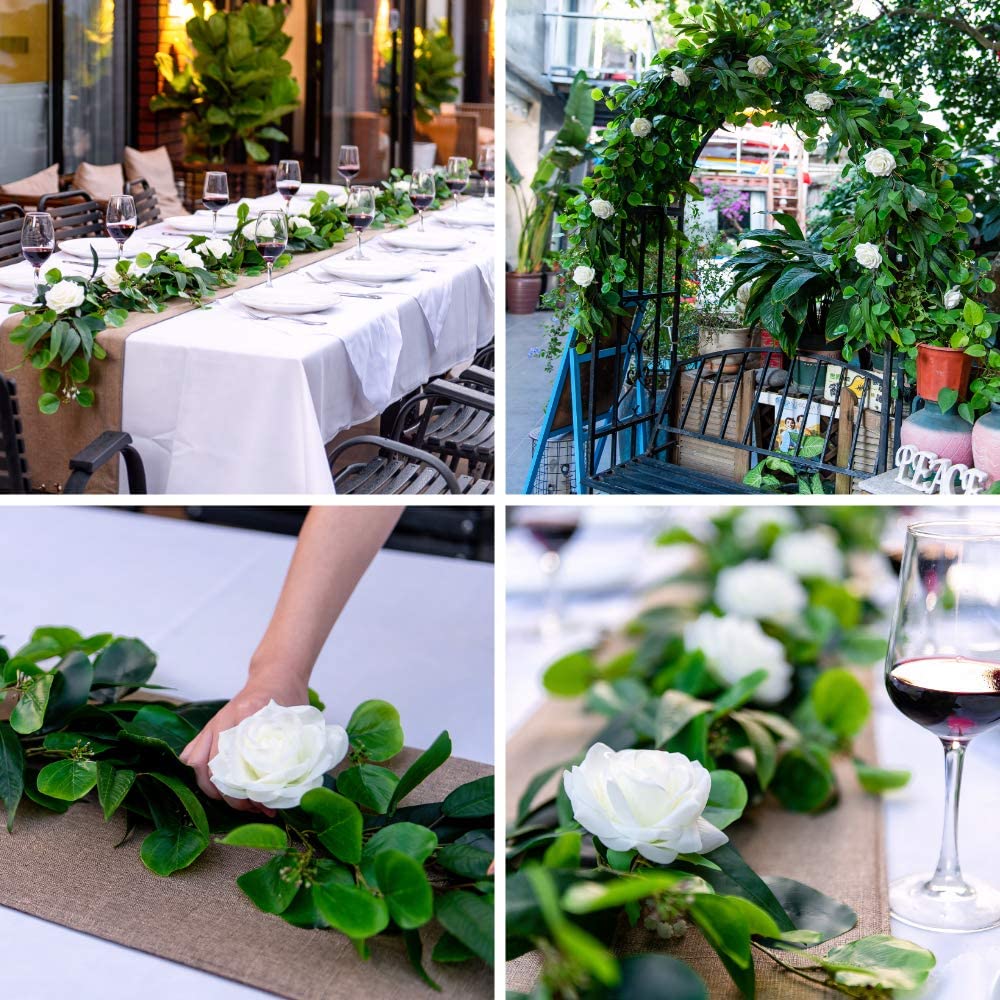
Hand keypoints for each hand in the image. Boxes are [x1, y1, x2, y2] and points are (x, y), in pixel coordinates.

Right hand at [179, 669, 308, 813]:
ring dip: (211, 790)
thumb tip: (289, 793)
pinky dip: (198, 776)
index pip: (235, 762)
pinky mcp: (207, 728)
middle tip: (252, 807)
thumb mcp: (297, 722)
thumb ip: (292, 751)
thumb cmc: (289, 699)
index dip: (246, 791)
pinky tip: (217, 789)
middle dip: (229, 797)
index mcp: (249, 715)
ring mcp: (212, 724)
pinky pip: (191, 756)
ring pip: (194, 765)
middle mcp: (224, 719)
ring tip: (236, 801)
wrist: (276, 675)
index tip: (264, 805)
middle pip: (210, 769)